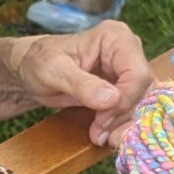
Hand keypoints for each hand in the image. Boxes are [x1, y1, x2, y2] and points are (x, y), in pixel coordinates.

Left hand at [12, 23, 152, 146]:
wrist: (30, 71)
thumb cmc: (38, 62)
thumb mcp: (54, 72)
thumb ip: (82, 84)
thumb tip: (111, 99)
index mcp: (114, 37)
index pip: (137, 72)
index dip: (124, 100)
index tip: (101, 119)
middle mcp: (127, 51)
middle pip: (143, 90)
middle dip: (122, 115)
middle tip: (100, 133)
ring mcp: (127, 70)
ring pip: (142, 102)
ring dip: (123, 123)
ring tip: (100, 136)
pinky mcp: (124, 87)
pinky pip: (133, 109)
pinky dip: (120, 124)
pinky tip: (104, 134)